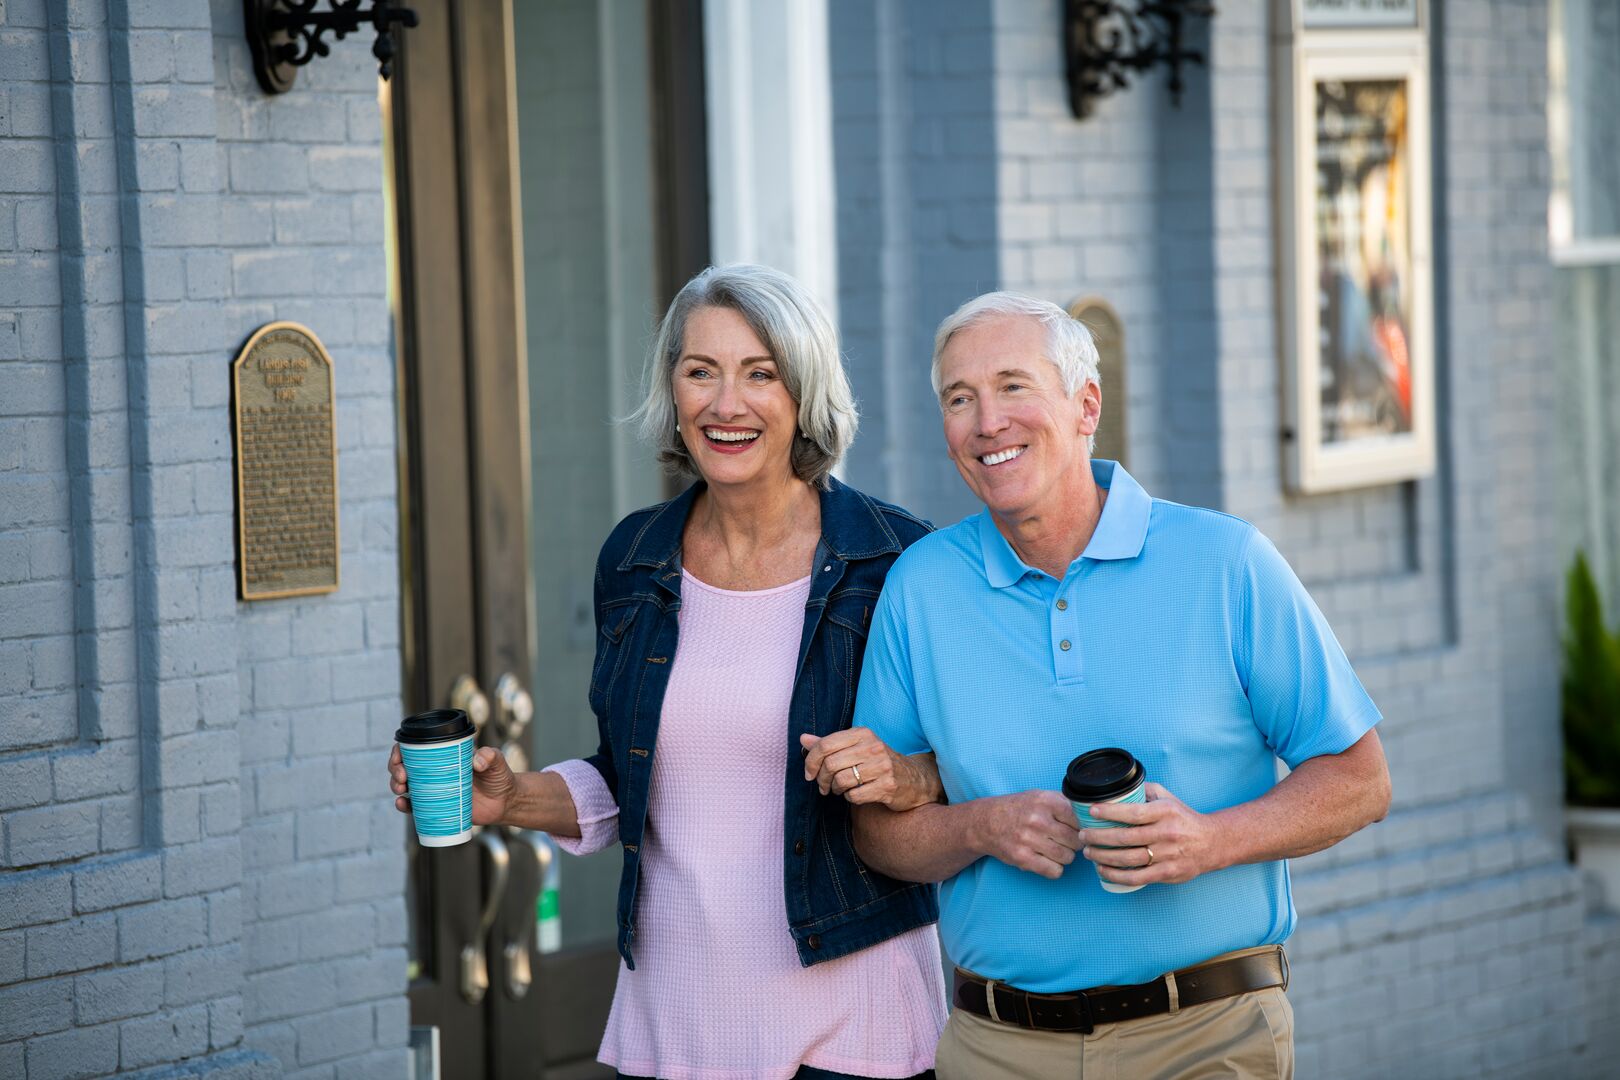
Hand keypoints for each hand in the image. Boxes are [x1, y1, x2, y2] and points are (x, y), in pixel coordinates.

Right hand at [389, 744, 516, 827]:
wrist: (505, 802)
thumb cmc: (500, 777)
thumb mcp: (497, 762)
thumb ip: (491, 757)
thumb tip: (477, 761)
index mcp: (444, 755)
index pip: (416, 748)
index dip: (401, 750)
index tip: (399, 756)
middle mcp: (434, 771)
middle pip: (405, 765)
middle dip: (395, 769)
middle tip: (402, 776)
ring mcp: (434, 789)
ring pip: (405, 785)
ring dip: (395, 785)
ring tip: (401, 789)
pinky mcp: (436, 806)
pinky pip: (415, 806)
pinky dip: (405, 805)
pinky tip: (402, 804)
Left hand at [800, 730, 940, 810]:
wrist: (913, 779)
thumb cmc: (878, 762)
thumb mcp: (855, 747)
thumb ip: (829, 744)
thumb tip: (803, 739)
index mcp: (862, 733)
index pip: (825, 745)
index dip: (811, 761)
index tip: (809, 774)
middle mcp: (873, 747)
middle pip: (831, 764)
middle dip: (821, 779)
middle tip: (822, 787)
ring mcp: (882, 766)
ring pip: (841, 781)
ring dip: (835, 789)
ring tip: (839, 789)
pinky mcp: (887, 786)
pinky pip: (854, 796)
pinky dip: (849, 798)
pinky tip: (855, 794)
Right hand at [969, 790, 1080, 879]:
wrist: (985, 822)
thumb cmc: (1018, 809)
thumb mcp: (1039, 795)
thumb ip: (1064, 802)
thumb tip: (1091, 815)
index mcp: (1045, 801)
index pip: (1080, 820)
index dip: (1081, 827)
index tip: (1075, 830)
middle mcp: (1038, 819)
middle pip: (1076, 841)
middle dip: (1074, 843)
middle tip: (1064, 841)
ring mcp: (1029, 839)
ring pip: (1068, 857)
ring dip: (1065, 856)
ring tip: (1054, 850)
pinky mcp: (1023, 858)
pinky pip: (1054, 871)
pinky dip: (1054, 869)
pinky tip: (1047, 861)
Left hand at [1081, 782, 1227, 886]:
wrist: (1212, 843)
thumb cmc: (1183, 818)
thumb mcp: (1167, 798)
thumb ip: (1144, 791)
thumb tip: (1116, 787)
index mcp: (1165, 812)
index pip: (1133, 812)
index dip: (1109, 812)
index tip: (1091, 811)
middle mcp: (1167, 833)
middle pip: (1125, 838)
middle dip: (1098, 837)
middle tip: (1083, 835)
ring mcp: (1168, 855)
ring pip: (1128, 859)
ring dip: (1103, 857)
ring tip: (1088, 852)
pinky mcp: (1168, 873)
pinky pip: (1137, 877)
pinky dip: (1116, 875)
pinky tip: (1103, 871)